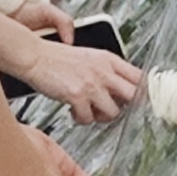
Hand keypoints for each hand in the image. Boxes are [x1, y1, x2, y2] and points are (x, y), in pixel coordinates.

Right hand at [13, 38, 144, 123]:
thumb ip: (106, 70)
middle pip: (134, 96)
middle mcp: (103, 71)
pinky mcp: (77, 95)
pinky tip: (73, 111)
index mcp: (108, 59)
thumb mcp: (88, 57)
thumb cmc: (56, 58)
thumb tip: (119, 89)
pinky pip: (88, 118)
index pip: (140, 77)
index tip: (138, 101)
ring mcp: (91, 83)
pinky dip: (81, 119)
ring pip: (113, 112)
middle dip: (125, 107)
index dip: (142, 93)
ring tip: (89, 110)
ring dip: (101, 116)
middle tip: (113, 108)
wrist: (33, 56)